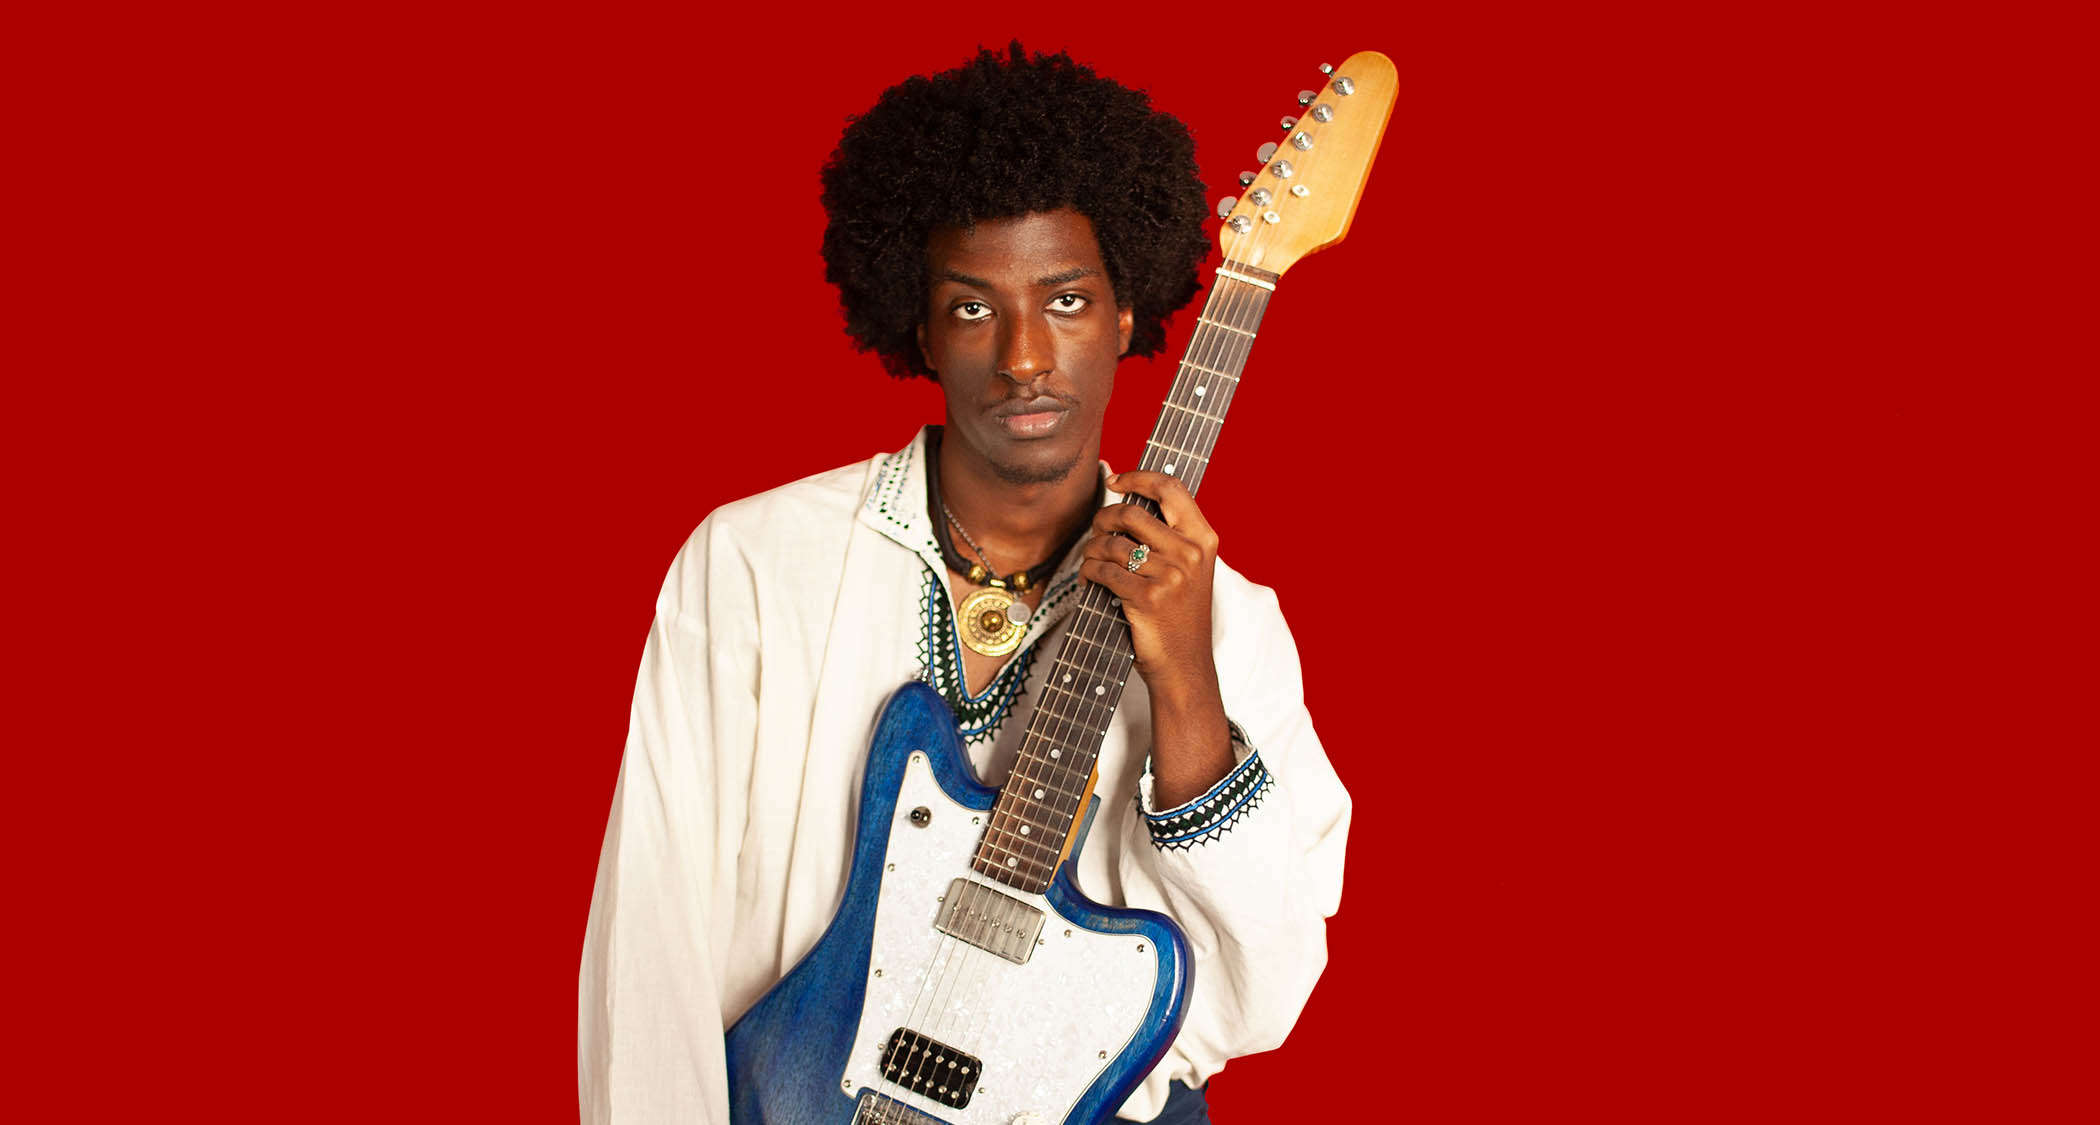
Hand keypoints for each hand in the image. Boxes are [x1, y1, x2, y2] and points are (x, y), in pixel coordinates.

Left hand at [1081, 470, 1232, 805]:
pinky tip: (1089, 582)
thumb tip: (1129, 499)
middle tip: (1097, 530)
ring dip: (1092, 550)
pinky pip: (1103, 570)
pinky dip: (1089, 574)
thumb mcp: (1190, 569)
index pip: (1171, 488)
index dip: (1139, 476)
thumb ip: (1170, 535)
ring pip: (1112, 543)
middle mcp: (1190, 553)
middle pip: (1132, 512)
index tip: (1117, 481)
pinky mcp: (1146, 597)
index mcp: (1204, 539)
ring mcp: (1170, 575)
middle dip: (1104, 518)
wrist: (1184, 666)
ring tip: (1091, 561)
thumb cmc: (1181, 616)